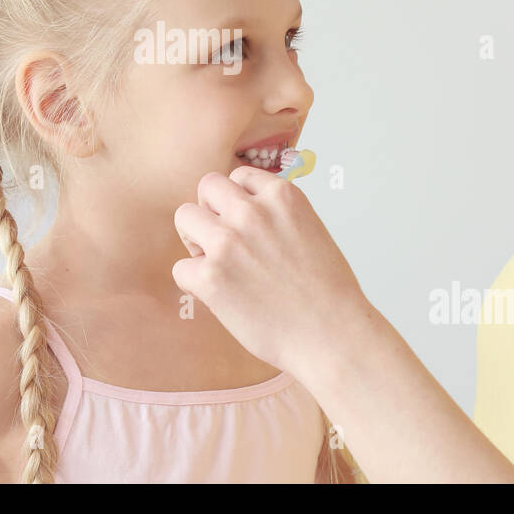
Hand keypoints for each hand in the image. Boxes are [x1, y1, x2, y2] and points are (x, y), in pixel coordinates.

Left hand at [172, 166, 369, 377]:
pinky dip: (194, 283)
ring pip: (185, 216)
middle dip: (212, 210)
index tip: (247, 225)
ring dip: (195, 240)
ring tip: (217, 265)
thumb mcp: (311, 229)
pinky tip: (219, 297)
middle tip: (224, 242)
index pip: (239, 176)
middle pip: (207, 187)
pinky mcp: (210, 277)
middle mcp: (252, 212)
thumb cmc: (327, 293)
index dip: (238, 201)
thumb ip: (278, 214)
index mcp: (282, 195)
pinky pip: (181, 268)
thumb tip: (248, 210)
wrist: (333, 336)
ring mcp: (228, 242)